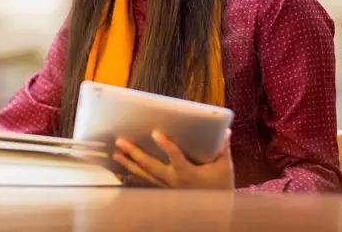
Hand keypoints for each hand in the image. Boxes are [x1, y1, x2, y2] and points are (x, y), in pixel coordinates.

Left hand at [113, 129, 233, 189]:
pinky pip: (145, 185)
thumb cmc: (220, 186)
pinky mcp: (164, 192)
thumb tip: (225, 130)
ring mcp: (167, 188)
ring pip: (144, 175)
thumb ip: (223, 149)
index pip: (176, 157)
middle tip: (121, 142)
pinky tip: (122, 172)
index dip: (166, 146)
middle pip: (151, 166)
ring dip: (129, 164)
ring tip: (116, 154)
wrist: (216, 211)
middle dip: (135, 153)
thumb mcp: (224, 167)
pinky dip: (133, 178)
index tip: (155, 133)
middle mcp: (174, 181)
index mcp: (188, 174)